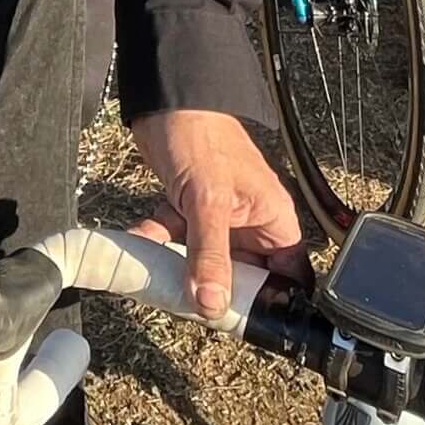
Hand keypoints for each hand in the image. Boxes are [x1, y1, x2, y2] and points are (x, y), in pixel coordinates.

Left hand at [131, 109, 306, 318]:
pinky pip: (175, 238)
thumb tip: (211, 304)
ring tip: (161, 284)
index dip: (272, 303)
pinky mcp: (187, 208)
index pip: (287, 275)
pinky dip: (156, 243)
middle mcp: (250, 222)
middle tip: (196, 310)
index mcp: (274, 219)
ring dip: (181, 270)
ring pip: (204, 260)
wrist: (165, 100)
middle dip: (217, 292)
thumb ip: (210, 255)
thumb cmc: (201, 137)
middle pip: (242, 276)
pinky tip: (137, 241)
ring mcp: (218, 216)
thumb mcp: (209, 202)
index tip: (246, 324)